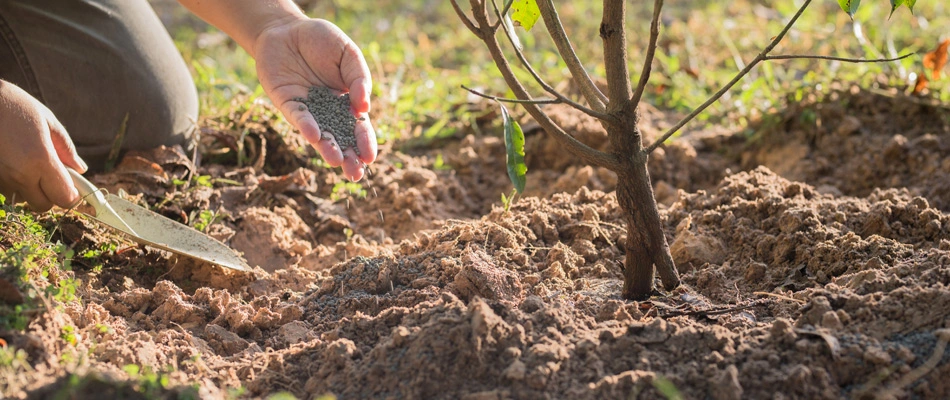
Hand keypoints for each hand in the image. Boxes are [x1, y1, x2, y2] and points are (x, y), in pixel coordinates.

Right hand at [0, 81, 87, 210]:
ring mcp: (1, 178)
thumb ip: (66, 149)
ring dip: (31, 190)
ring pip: (23, 200)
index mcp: (40, 160)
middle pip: (43, 206)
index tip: (74, 185)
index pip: (65, 197)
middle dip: (52, 195)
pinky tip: (14, 163)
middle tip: (52, 175)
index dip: (73, 195)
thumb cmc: (15, 105)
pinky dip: (14, 184)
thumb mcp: (48, 121)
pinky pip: (6, 191)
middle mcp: (19, 175)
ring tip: (29, 165)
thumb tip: (81, 169)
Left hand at [253, 17, 376, 180]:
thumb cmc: (322, 41)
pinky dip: (306, 126)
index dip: (365, 142)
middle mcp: (328, 111)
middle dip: (348, 157)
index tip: (370, 157)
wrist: (288, 30)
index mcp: (347, 102)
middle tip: (355, 174)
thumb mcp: (349, 55)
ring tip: (336, 162)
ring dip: (327, 149)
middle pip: (341, 139)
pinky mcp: (287, 103)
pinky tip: (314, 135)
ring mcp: (308, 110)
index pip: (359, 127)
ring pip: (319, 134)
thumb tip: (363, 106)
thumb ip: (359, 78)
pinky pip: (298, 117)